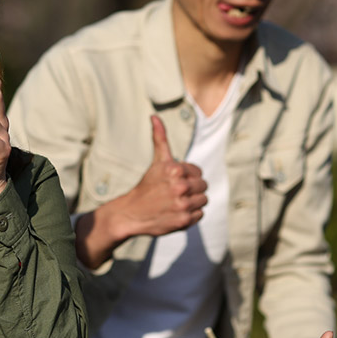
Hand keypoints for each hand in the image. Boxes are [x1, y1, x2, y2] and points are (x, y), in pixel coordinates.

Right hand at [74, 116, 206, 267]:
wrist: (132, 212)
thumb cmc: (148, 185)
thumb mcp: (157, 161)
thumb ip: (160, 138)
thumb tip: (154, 116)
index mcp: (176, 169)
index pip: (199, 172)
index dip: (188, 176)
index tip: (175, 181)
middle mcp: (180, 187)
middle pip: (203, 186)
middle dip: (192, 189)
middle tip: (176, 193)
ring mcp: (182, 205)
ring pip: (203, 200)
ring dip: (193, 201)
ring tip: (177, 202)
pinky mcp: (184, 221)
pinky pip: (200, 214)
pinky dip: (191, 214)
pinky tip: (177, 212)